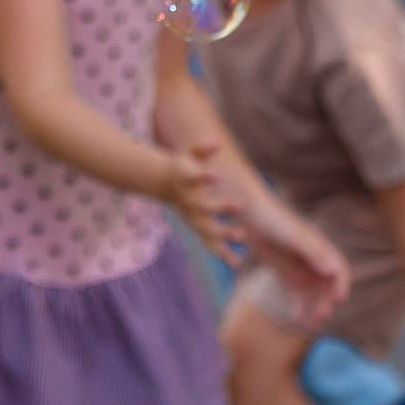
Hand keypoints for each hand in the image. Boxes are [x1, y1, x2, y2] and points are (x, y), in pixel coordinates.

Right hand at [161, 142, 244, 263]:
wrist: (162, 183)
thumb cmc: (182, 165)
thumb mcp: (188, 153)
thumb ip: (201, 148)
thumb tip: (216, 142)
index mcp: (185, 180)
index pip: (193, 178)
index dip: (204, 177)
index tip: (217, 174)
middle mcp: (187, 201)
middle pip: (201, 207)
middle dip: (220, 208)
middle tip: (241, 206)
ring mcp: (191, 216)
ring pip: (205, 229)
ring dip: (223, 233)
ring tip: (242, 235)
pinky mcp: (196, 227)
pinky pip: (208, 243)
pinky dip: (222, 253)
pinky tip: (237, 262)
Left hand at [245, 195, 349, 328]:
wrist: (250, 216)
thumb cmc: (274, 222)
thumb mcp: (294, 236)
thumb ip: (313, 253)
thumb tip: (332, 272)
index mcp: (323, 250)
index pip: (340, 272)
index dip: (341, 286)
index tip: (337, 300)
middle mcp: (315, 263)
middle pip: (327, 288)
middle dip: (326, 302)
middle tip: (321, 316)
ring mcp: (302, 270)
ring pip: (313, 295)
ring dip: (314, 309)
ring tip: (310, 324)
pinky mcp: (287, 276)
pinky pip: (296, 296)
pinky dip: (298, 307)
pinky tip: (295, 318)